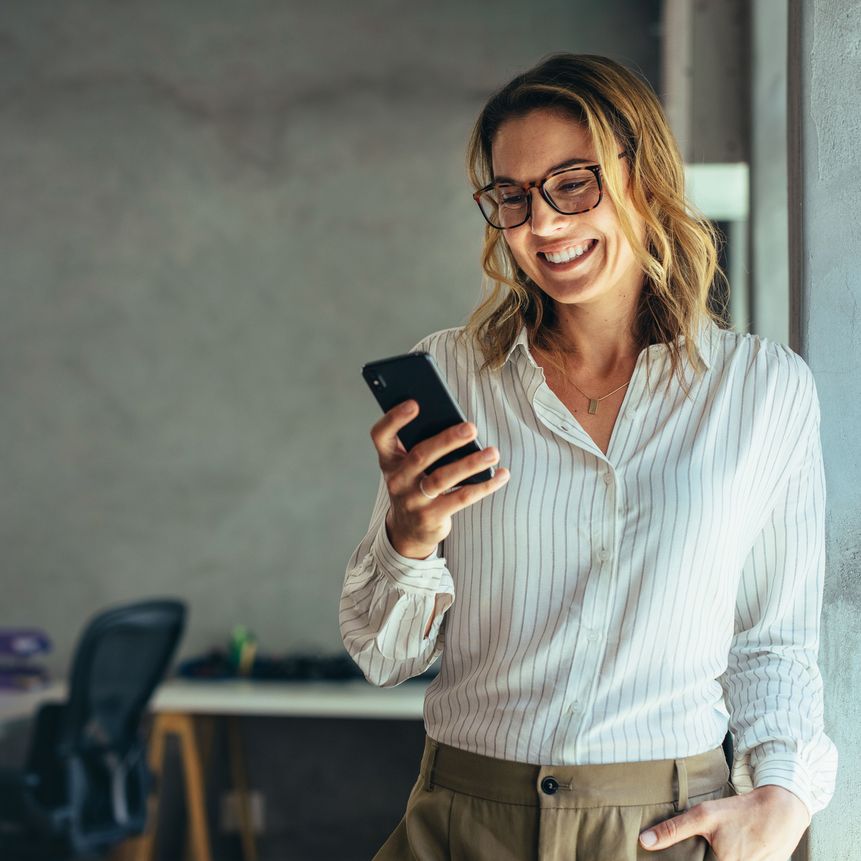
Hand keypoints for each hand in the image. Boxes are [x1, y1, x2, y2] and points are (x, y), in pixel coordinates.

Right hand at [370, 400, 509, 558]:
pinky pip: (461, 498)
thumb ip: (423, 445)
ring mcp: (412, 500)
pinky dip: (484, 485)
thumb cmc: (415, 484)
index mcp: (389, 459)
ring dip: (471, 464)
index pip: (381, 435)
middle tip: (472, 427)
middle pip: (420, 455)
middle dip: (447, 440)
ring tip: (493, 453)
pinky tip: (501, 474)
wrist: (408, 530)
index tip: (414, 403)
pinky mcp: (431, 517)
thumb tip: (461, 426)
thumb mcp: (409, 466)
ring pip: (443, 478)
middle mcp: (397, 479)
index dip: (394, 418)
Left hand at [639, 785, 809, 860]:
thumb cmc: (740, 812)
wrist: (781, 811)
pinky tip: (739, 847)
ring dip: (721, 856)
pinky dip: (739, 856)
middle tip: (717, 842)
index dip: (697, 859)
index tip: (704, 850)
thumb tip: (644, 841)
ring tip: (730, 841)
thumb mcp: (704, 816)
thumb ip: (673, 830)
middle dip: (710, 856)